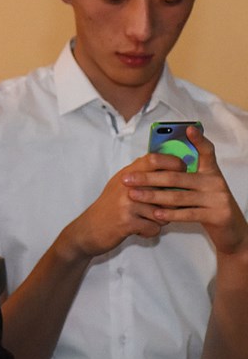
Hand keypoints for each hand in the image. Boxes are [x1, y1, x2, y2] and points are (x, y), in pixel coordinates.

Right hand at [58, 151, 184, 260]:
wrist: (88, 230)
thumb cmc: (108, 208)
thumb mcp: (120, 185)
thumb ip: (139, 175)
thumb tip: (162, 163)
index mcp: (127, 175)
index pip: (154, 159)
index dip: (173, 163)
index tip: (182, 171)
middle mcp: (127, 186)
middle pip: (165, 188)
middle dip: (173, 200)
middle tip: (170, 206)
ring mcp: (127, 203)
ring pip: (164, 212)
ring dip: (160, 220)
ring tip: (147, 221)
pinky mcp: (127, 221)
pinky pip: (154, 228)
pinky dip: (150, 232)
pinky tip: (140, 230)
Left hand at [124, 126, 247, 255]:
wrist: (231, 230)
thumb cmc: (207, 204)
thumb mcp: (200, 186)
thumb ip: (185, 175)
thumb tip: (156, 163)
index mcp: (211, 171)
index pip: (207, 151)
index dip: (199, 140)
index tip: (188, 129)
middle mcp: (215, 182)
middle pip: (177, 177)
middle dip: (149, 177)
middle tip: (127, 178)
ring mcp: (217, 198)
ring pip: (179, 196)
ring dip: (153, 196)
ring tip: (134, 195)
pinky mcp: (217, 215)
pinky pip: (189, 213)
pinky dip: (170, 214)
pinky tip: (155, 213)